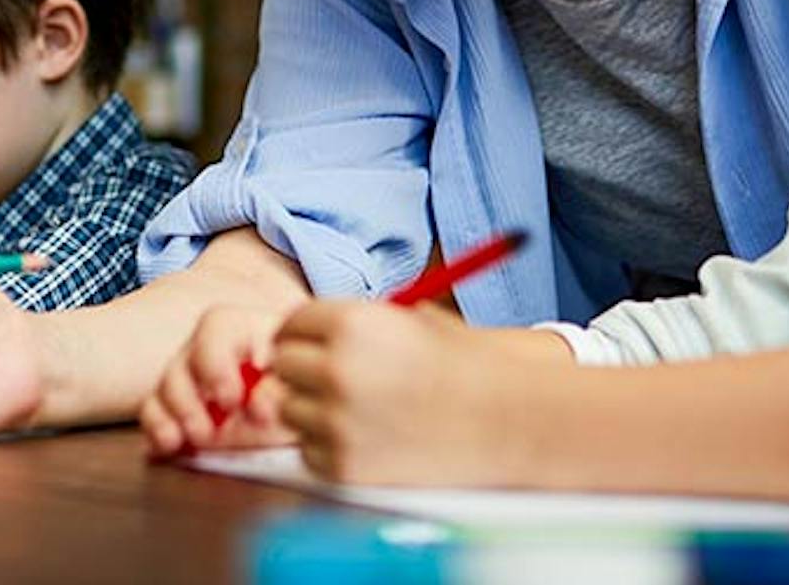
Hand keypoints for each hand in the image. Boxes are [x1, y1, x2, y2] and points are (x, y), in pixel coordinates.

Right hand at [141, 304, 295, 457]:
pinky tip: (168, 448)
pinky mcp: (179, 412)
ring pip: (162, 388)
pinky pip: (152, 414)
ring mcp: (191, 380)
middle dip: (187, 400)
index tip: (231, 400)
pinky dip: (155, 433)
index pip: (215, 328)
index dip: (215, 364)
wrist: (306, 407)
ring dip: (169, 417)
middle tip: (205, 432)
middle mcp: (210, 351)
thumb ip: (281, 389)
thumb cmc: (304, 387)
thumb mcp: (303, 386)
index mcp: (243, 330)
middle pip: (181, 362)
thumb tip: (257, 403)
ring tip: (186, 442)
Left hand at [272, 301, 541, 485]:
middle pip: (281, 366)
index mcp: (351, 324)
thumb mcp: (412, 323)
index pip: (290, 324)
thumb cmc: (466, 369)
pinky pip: (309, 452)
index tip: (307, 346)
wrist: (507, 422)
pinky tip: (367, 439)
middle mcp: (336, 369)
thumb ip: (356, 325)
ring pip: (290, 411)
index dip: (300, 335)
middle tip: (330, 379)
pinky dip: (328, 448)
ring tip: (358, 411)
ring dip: (313, 411)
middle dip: (302, 371)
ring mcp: (336, 421)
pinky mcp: (343, 465)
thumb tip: (304, 334)